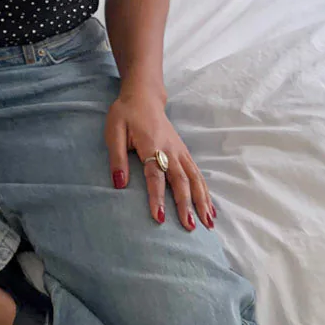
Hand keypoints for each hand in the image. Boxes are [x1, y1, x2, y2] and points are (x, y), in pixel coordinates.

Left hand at [105, 87, 216, 230]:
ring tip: (208, 224)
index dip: (157, 197)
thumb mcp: (114, 131)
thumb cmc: (126, 114)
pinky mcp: (184, 153)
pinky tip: (210, 209)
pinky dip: (205, 192)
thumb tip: (119, 184)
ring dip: (202, 201)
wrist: (144, 97)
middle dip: (186, 205)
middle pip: (181, 180)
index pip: (155, 175)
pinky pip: (198, 174)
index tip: (160, 218)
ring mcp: (180, 151)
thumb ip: (117, 158)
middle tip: (190, 228)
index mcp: (151, 145)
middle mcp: (170, 150)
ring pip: (195, 179)